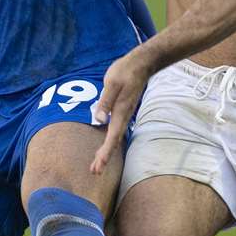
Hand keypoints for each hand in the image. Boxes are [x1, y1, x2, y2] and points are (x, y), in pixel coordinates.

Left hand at [90, 48, 153, 174]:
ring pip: (114, 137)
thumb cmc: (125, 71)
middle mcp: (123, 116)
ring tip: (98, 163)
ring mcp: (123, 114)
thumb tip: (98, 119)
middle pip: (113, 141)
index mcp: (120, 112)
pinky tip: (105, 145)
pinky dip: (109, 140)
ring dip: (106, 151)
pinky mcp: (122, 110)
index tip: (98, 166)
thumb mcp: (111, 84)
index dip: (104, 153)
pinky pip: (115, 130)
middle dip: (104, 157)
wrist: (141, 64)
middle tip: (94, 171)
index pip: (111, 138)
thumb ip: (105, 102)